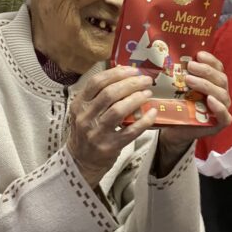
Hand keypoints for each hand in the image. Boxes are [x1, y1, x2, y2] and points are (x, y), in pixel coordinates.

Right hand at [67, 67, 156, 188]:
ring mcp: (97, 133)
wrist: (80, 161)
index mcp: (79, 104)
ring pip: (119, 110)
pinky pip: (131, 131)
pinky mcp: (110, 146)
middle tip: (146, 80)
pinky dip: (144, 121)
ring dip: (137, 99)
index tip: (132, 70)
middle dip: (131, 83)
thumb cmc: (87, 131)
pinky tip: (152, 113)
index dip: (116, 73)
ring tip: (148, 94)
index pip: (97, 82)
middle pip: (110, 93)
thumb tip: (125, 75)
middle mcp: (85, 117)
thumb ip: (98, 95)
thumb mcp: (84, 111)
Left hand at [157, 52, 230, 175]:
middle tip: (190, 66)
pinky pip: (225, 115)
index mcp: (214, 82)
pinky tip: (209, 100)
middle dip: (205, 71)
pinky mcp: (221, 123)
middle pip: (220, 78)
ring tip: (190, 81)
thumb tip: (167, 55)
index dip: (210, 60)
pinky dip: (219, 107)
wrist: (173, 129)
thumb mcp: (177, 87)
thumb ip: (179, 74)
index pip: (217, 67)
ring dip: (206, 85)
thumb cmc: (178, 105)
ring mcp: (223, 108)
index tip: (198, 54)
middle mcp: (221, 93)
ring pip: (221, 94)